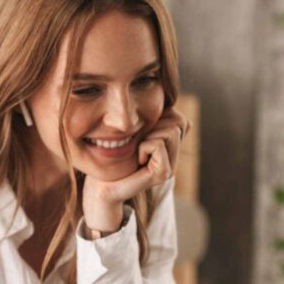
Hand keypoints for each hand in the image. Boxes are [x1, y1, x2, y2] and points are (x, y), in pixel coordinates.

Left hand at [82, 106, 190, 231]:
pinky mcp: (163, 174)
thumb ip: (153, 117)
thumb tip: (165, 99)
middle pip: (178, 123)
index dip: (160, 118)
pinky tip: (137, 159)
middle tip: (138, 143)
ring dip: (148, 136)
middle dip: (154, 126)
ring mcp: (171, 167)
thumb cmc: (114, 153)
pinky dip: (143, 147)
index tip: (142, 133)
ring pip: (170, 132)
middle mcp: (174, 158)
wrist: (102, 183)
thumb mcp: (137, 129)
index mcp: (171, 147)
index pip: (181, 119)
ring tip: (138, 151)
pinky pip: (158, 145)